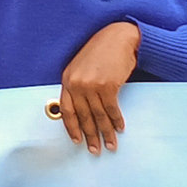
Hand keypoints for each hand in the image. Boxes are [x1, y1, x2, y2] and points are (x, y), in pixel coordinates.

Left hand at [52, 20, 139, 154]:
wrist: (119, 37)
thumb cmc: (101, 51)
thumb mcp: (82, 67)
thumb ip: (79, 85)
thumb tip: (82, 109)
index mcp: (68, 79)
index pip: (66, 110)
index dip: (72, 127)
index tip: (77, 140)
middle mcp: (77, 83)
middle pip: (83, 116)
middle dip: (90, 136)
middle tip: (95, 150)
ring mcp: (92, 85)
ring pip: (98, 116)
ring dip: (106, 133)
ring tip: (110, 145)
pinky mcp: (108, 85)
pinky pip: (112, 109)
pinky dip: (116, 121)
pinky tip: (119, 128)